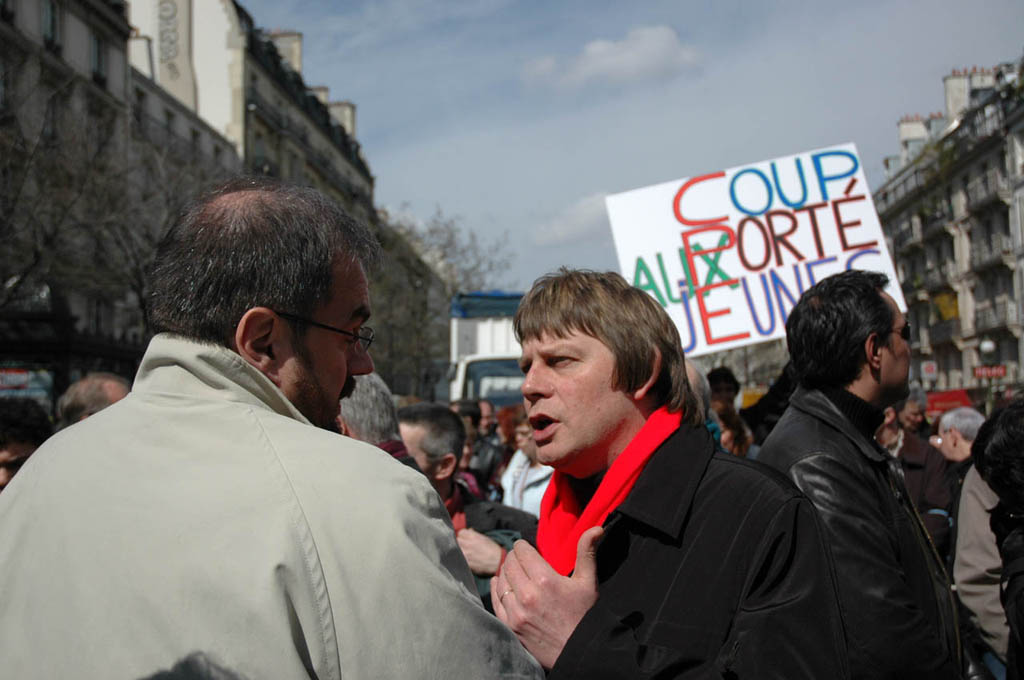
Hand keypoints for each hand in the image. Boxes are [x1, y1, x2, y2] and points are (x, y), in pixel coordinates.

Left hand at [456, 528, 503, 575]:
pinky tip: (467, 559)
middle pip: (457, 540)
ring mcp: (466, 554)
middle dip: (460, 542)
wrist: (498, 561)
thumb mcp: (484, 537)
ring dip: (460, 550)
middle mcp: (468, 544)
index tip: (465, 538)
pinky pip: (460, 559)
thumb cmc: (493, 549)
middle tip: (465, 545)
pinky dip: (462, 558)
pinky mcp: (467, 563)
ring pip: (457, 550)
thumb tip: (468, 531)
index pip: (461, 532)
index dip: (463, 535)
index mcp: (473, 536)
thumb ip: (474, 534)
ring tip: (466, 552)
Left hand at [491, 527, 602, 668]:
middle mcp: (527, 594)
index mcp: (545, 580)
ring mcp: (516, 612)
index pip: (522, 551)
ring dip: (506, 572)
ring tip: (514, 571)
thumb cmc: (585, 615)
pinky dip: (497, 588)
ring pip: (502, 580)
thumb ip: (587, 552)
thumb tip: (597, 527)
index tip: (525, 548)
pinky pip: (495, 600)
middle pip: (510, 563)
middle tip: (520, 558)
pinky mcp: (510, 625)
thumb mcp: (588, 582)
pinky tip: (500, 583)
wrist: (579, 651)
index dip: (523, 546)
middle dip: (514, 557)